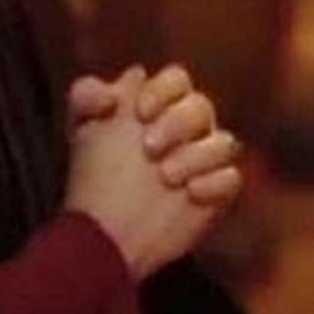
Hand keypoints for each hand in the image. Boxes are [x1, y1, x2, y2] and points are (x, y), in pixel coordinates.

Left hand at [68, 64, 241, 204]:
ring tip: (166, 177)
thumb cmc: (95, 176)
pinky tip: (191, 193)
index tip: (140, 112)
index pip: (176, 79)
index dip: (162, 90)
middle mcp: (188, 126)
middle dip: (177, 123)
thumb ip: (86, 95)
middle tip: (148, 148)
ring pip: (224, 141)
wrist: (103, 234)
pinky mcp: (217, 190)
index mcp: (160, 104)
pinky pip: (232, 177)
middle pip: (201, 105)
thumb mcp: (82, 128)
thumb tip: (110, 90)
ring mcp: (205, 159)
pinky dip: (214, 182)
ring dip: (197, 156)